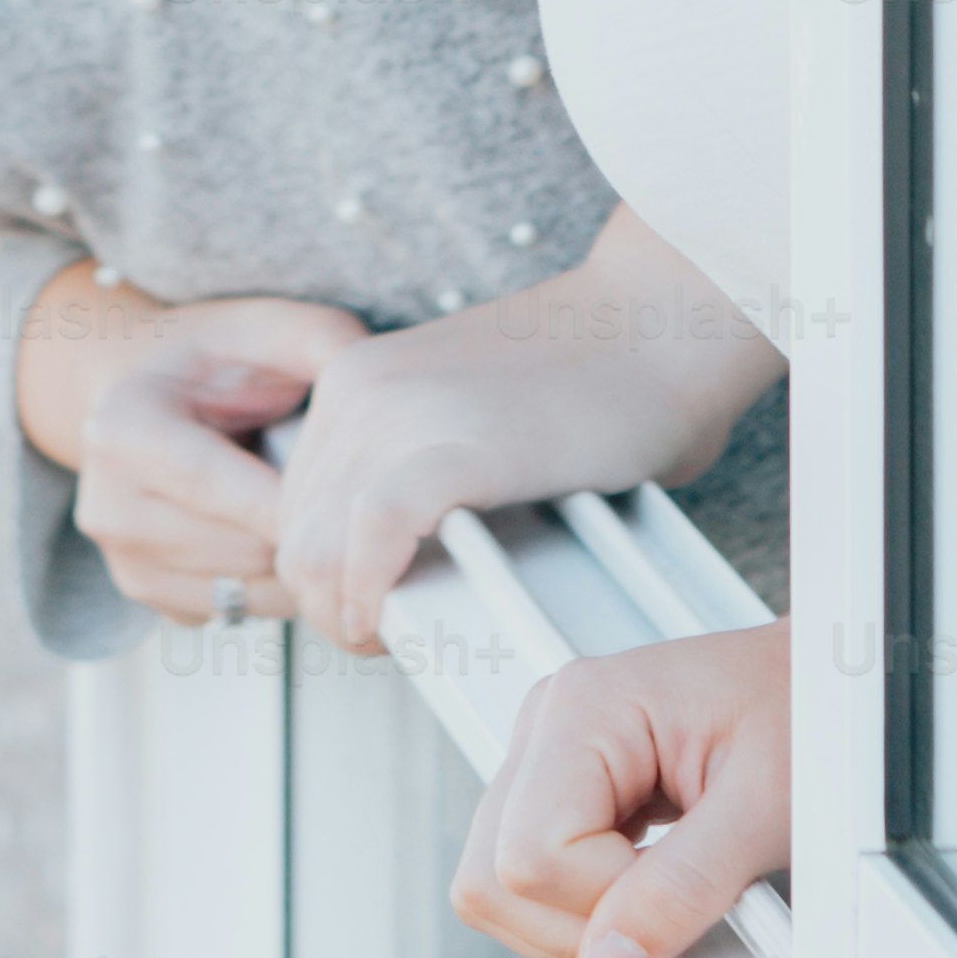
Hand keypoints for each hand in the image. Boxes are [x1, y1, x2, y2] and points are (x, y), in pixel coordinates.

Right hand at [18, 272, 366, 626]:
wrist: (138, 386)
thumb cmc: (209, 357)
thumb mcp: (266, 326)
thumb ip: (325, 345)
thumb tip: (387, 399)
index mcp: (125, 431)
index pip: (231, 494)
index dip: (307, 498)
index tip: (367, 493)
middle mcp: (109, 505)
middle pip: (247, 553)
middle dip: (312, 532)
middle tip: (356, 500)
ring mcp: (123, 559)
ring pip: (250, 593)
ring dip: (300, 566)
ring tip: (321, 514)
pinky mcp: (146, 594)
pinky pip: (238, 611)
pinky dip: (276, 585)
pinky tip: (283, 533)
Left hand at [267, 219, 786, 654]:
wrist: (665, 320)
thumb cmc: (599, 376)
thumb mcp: (461, 414)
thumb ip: (418, 475)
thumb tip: (408, 571)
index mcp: (355, 383)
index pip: (292, 510)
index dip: (321, 578)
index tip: (371, 610)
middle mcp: (361, 392)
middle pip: (291, 540)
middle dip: (328, 609)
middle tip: (388, 638)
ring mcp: (401, 415)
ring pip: (314, 552)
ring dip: (347, 616)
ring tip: (399, 638)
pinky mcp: (455, 448)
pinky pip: (374, 540)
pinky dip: (374, 594)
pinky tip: (396, 625)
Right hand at [455, 625, 789, 957]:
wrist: (831, 685)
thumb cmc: (810, 716)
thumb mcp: (765, 808)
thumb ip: (684, 888)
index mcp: (585, 707)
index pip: (530, 857)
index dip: (603, 911)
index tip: (684, 907)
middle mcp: (548, 726)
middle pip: (492, 881)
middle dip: (581, 936)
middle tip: (671, 932)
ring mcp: (548, 760)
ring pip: (498, 892)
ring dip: (581, 934)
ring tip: (666, 919)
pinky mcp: (563, 794)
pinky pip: (531, 884)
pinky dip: (586, 919)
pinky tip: (649, 909)